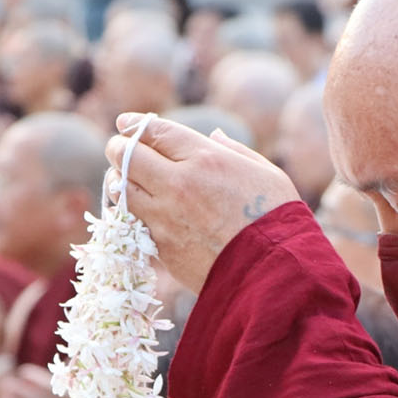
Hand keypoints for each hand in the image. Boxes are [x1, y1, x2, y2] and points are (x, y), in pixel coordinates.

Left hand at [104, 114, 300, 291]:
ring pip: (121, 190)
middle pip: (127, 156)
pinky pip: (134, 221)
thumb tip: (213, 137)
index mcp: (206, 160)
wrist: (274, 275)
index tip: (126, 123)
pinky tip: (143, 209)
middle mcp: (178, 184)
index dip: (136, 125)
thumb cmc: (279, 220)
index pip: (155, 132)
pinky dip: (133, 212)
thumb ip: (235, 151)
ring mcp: (165, 218)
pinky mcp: (161, 246)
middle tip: (120, 149)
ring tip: (128, 180)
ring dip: (120, 181)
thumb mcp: (267, 173)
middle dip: (119, 149)